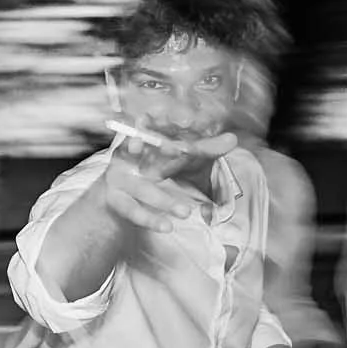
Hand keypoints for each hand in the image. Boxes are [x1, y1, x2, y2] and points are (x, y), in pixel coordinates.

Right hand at [96, 130, 241, 234]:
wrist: (113, 193)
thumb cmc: (151, 167)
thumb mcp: (178, 156)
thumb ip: (205, 148)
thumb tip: (233, 138)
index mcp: (143, 139)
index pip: (152, 126)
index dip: (165, 122)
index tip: (185, 121)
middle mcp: (128, 155)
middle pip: (143, 153)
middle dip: (160, 154)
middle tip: (177, 152)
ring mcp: (119, 178)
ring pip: (143, 190)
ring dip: (164, 201)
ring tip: (186, 213)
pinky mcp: (116, 200)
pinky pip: (133, 211)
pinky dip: (150, 219)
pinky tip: (167, 226)